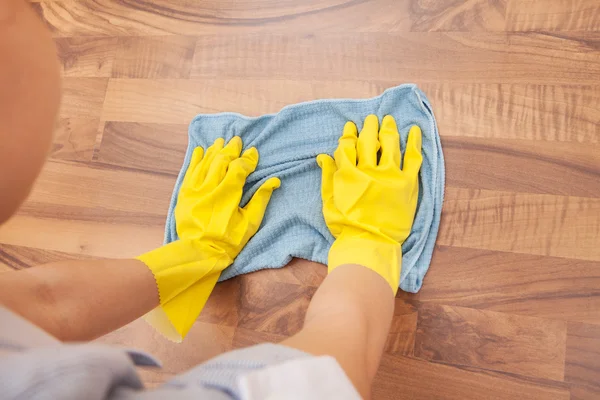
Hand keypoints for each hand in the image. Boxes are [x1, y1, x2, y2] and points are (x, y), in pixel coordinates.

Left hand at [137, 137, 279, 340]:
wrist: (199, 253)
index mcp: (229, 194)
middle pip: (222, 161)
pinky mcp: (185, 194)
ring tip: (221, 141)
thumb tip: (274, 181)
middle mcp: (211, 188)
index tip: (253, 152)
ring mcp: (196, 190)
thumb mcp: (250, 223)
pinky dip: (196, 160)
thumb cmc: (229, 240)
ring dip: (215, 151)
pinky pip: (191, 172)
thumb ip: (261, 199)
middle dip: (231, 149)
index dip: (247, 159)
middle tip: (237, 141)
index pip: (239, 168)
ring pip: (206, 163)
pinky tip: (201, 150)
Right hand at [317, 115, 421, 293]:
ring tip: (388, 121)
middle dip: (369, 127)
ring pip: (389, 144)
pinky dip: (414, 142)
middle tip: (371, 119)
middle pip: (368, 141)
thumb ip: (328, 177)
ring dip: (388, 130)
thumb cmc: (346, 226)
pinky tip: (414, 130)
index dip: (349, 134)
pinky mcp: (407, 184)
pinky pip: (413, 158)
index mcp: (348, 174)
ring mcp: (390, 176)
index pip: (347, 146)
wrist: (369, 244)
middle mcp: (369, 170)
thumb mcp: (329, 202)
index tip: (351, 127)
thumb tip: (323, 156)